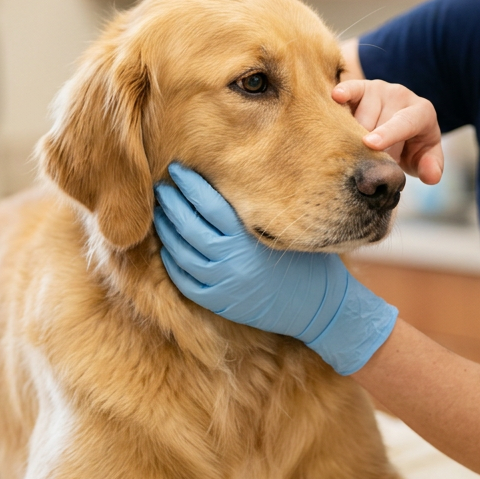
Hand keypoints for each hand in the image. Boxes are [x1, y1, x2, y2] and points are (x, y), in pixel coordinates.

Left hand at [153, 163, 397, 375]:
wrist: (319, 309)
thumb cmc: (308, 263)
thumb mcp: (287, 232)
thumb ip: (260, 212)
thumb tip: (236, 180)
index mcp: (248, 239)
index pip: (209, 205)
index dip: (190, 185)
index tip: (177, 169)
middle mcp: (231, 261)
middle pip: (189, 227)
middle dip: (172, 204)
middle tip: (161, 188)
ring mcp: (223, 285)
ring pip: (181, 254)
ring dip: (167, 231)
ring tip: (160, 213)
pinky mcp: (220, 303)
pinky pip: (185, 282)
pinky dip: (172, 263)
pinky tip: (167, 248)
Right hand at [332, 79, 443, 184]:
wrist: (403, 126)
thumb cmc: (414, 145)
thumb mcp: (425, 159)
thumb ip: (432, 168)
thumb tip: (431, 176)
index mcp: (421, 112)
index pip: (404, 122)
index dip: (388, 133)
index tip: (370, 143)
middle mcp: (401, 95)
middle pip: (378, 122)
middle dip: (368, 147)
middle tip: (366, 164)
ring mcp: (380, 89)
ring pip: (360, 114)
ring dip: (353, 135)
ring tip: (354, 149)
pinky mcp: (361, 86)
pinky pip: (351, 87)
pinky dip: (344, 92)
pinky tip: (335, 96)